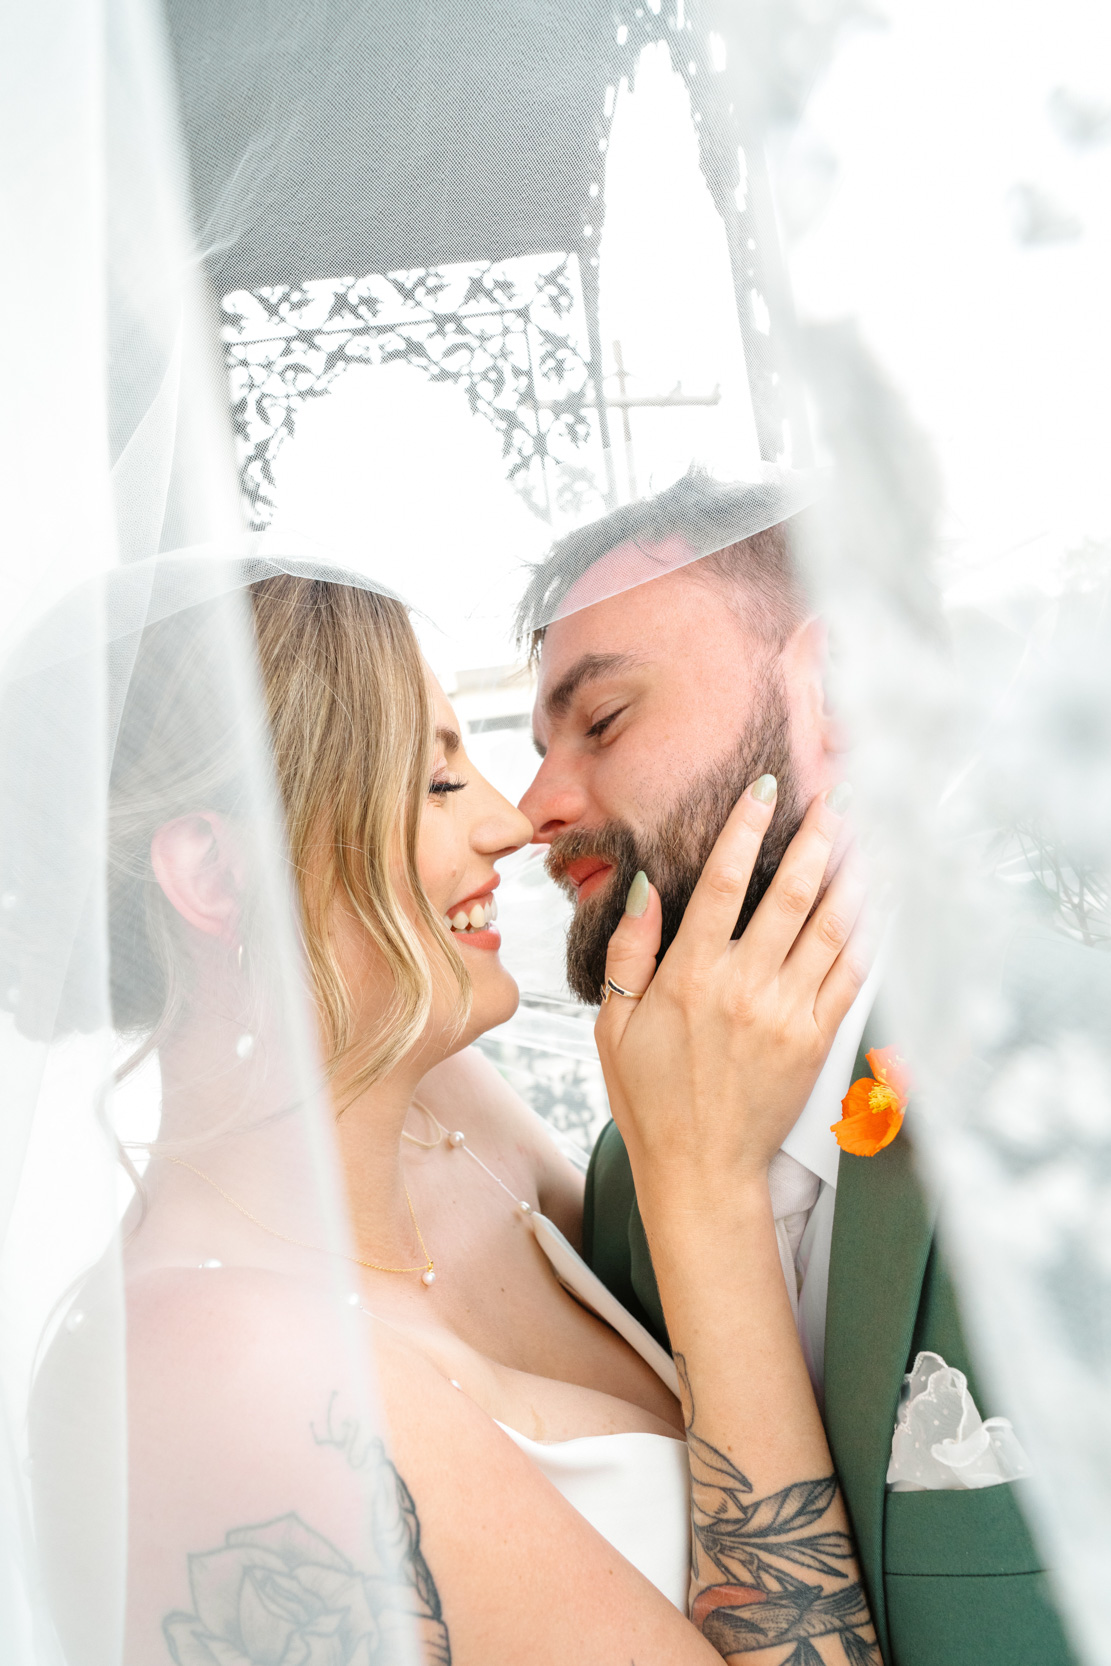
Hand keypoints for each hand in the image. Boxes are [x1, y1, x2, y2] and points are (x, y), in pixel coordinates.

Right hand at [595, 778, 870, 1211]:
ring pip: (832, 927)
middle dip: (819, 836)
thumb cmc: (652, 1098)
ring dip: (851, 874)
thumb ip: (630, 951)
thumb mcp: (614, 1024)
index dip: (747, 828)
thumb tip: (645, 887)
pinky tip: (877, 901)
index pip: (726, 882)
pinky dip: (869, 932)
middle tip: (837, 796)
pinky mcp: (818, 1038)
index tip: (765, 788)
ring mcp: (789, 1012)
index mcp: (692, 976)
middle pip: (793, 893)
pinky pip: (852, 973)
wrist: (702, 1169)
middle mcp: (747, 986)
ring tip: (866, 833)